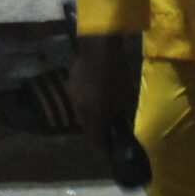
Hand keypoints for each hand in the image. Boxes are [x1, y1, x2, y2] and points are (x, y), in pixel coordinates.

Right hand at [69, 32, 142, 156]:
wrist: (98, 48)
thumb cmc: (116, 72)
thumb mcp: (124, 95)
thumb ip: (119, 113)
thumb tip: (118, 124)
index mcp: (95, 116)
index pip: (96, 141)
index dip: (104, 147)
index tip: (112, 147)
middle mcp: (80, 111)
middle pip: (87, 129)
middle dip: (97, 131)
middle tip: (109, 127)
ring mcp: (73, 98)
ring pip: (82, 114)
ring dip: (91, 116)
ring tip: (102, 110)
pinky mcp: (70, 85)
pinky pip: (79, 101)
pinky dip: (87, 102)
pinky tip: (95, 94)